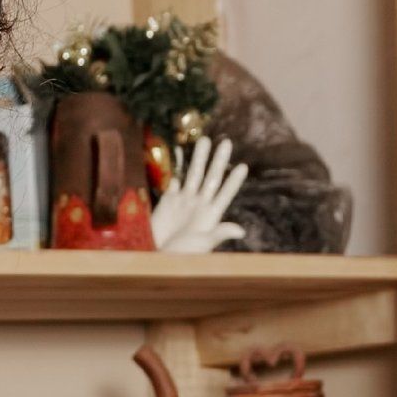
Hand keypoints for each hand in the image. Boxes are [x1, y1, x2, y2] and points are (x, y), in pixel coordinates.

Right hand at [150, 134, 248, 253]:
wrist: (153, 257)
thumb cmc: (179, 257)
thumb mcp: (201, 245)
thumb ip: (219, 233)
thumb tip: (242, 231)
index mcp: (209, 216)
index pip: (225, 194)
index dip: (234, 181)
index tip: (244, 166)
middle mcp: (198, 206)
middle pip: (211, 178)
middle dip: (219, 160)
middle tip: (226, 141)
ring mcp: (183, 202)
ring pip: (194, 174)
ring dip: (199, 158)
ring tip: (204, 139)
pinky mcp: (167, 202)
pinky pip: (174, 181)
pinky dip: (177, 168)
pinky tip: (181, 155)